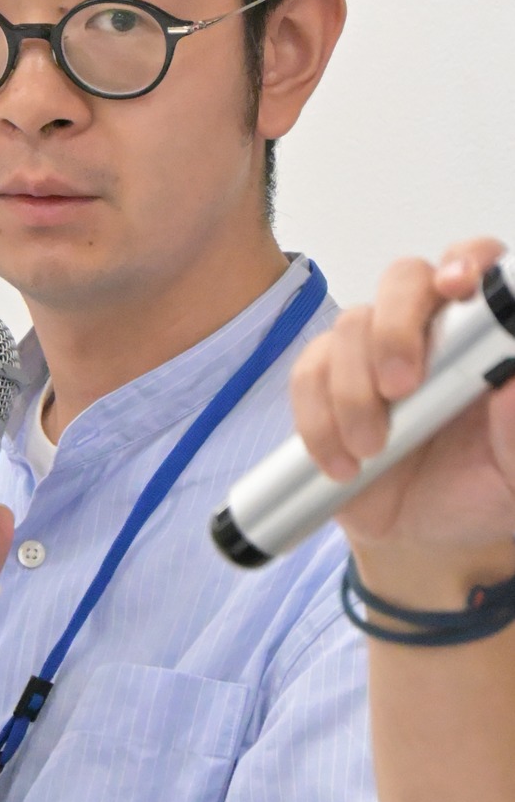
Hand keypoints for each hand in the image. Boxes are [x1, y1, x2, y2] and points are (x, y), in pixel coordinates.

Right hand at [290, 238, 514, 608]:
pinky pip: (308, 375)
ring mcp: (372, 350)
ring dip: (354, 392)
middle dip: (395, 327)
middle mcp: (428, 327)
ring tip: (372, 449)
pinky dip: (318, 419)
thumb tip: (510, 384)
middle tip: (400, 386)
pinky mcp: (326, 381)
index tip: (457, 286)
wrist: (428, 540)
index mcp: (481, 336)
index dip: (465, 261)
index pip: (474, 266)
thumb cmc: (482, 490)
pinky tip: (343, 462)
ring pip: (349, 327)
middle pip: (402, 279)